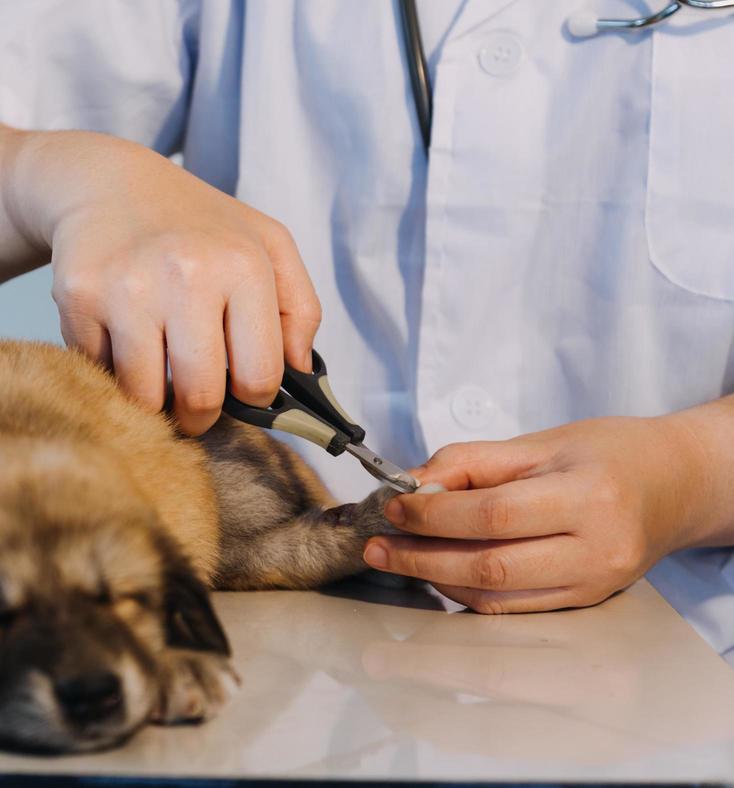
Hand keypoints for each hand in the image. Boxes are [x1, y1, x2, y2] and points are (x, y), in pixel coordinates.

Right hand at [29, 132, 320, 434]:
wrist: (107, 183)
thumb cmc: (195, 223)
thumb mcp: (266, 243)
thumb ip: (300, 309)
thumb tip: (301, 374)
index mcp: (242, 264)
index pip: (259, 377)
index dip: (251, 398)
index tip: (237, 391)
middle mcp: (186, 274)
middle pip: (199, 397)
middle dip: (199, 415)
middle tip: (193, 405)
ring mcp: (127, 288)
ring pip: (143, 396)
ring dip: (152, 399)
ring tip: (156, 373)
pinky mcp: (79, 298)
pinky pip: (98, 372)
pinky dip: (109, 369)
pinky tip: (117, 338)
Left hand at [360, 415, 706, 612]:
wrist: (675, 483)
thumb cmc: (606, 454)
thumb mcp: (539, 443)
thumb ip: (471, 462)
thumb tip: (410, 484)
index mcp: (588, 497)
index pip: (493, 516)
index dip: (433, 515)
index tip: (392, 506)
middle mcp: (597, 549)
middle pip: (491, 567)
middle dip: (422, 560)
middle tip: (376, 547)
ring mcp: (594, 584)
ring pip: (497, 598)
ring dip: (437, 582)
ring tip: (396, 559)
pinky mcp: (586, 603)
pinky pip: (513, 609)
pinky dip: (467, 594)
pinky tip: (438, 574)